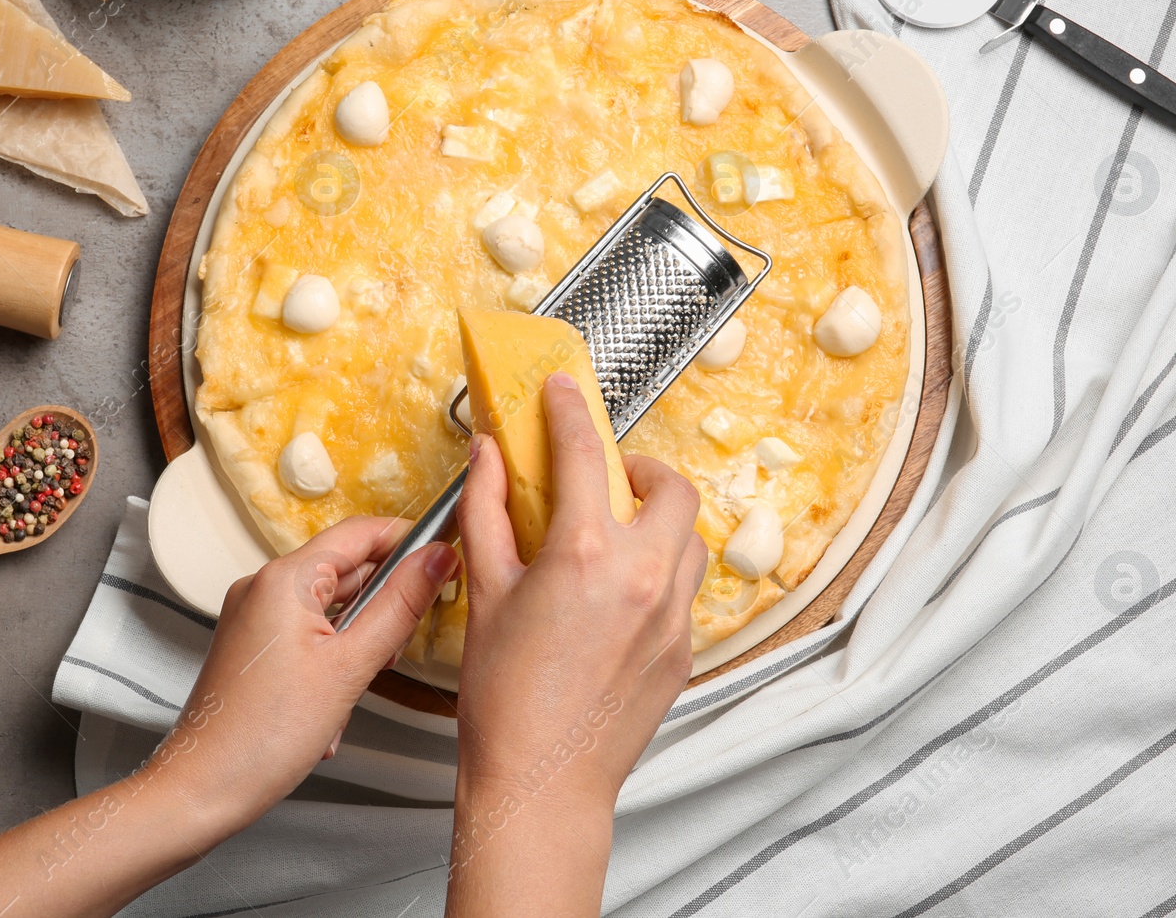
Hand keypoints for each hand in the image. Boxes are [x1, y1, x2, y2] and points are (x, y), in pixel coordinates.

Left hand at [151, 516, 457, 839]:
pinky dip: (333, 661)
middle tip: (400, 644)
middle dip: (383, 607)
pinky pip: (310, 634)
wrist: (202, 789)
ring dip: (359, 643)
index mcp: (285, 578)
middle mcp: (263, 587)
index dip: (409, 542)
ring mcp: (255, 616)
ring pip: (333, 607)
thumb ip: (400, 606)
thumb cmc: (262, 737)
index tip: (443, 561)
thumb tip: (437, 559)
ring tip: (356, 686)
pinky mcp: (254, 645)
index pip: (363, 532)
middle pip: (349, 570)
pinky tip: (332, 704)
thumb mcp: (351, 667)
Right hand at [448, 372, 705, 915]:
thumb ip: (487, 513)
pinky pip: (687, 587)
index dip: (569, 410)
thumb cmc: (505, 700)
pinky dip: (662, 569)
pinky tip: (621, 591)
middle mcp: (643, 575)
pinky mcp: (685, 649)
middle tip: (607, 476)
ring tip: (617, 532)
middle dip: (642, 468)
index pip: (584, 452)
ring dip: (660, 519)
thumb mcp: (485, 592)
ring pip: (691, 537)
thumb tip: (489, 457)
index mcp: (585, 553)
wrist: (543, 783)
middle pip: (671, 486)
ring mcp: (673, 615)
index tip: (562, 391)